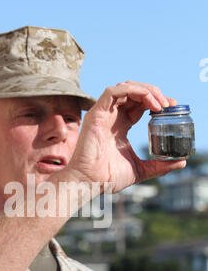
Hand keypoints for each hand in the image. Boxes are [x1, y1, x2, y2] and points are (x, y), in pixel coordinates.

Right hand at [67, 80, 185, 192]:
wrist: (90, 183)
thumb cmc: (108, 178)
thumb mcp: (141, 169)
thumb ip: (160, 166)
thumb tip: (181, 163)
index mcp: (120, 126)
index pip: (140, 104)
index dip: (156, 101)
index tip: (171, 108)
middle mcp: (112, 116)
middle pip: (135, 92)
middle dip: (155, 94)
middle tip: (169, 104)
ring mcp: (103, 114)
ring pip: (126, 87)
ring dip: (146, 90)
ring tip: (160, 104)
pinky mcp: (96, 114)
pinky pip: (113, 91)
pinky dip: (132, 90)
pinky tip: (147, 100)